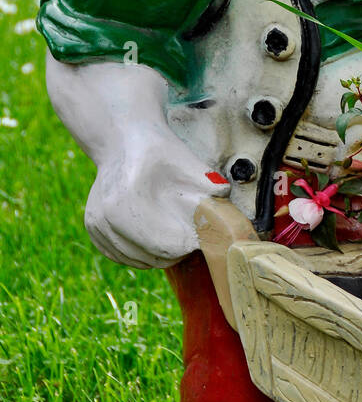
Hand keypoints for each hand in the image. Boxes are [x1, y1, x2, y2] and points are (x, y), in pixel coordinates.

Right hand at [84, 122, 230, 267]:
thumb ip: (210, 188)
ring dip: (160, 253)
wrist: (124, 140)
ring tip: (174, 232)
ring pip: (139, 260)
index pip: (166, 246)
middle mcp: (105, 218)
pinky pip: (124, 257)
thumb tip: (228, 216)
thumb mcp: (188, 163)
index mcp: (126, 203)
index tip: (202, 234)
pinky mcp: (93, 230)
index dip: (189, 244)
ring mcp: (96, 226)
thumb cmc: (159, 151)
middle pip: (153, 257)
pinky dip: (142, 252)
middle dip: (177, 250)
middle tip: (191, 233)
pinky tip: (154, 235)